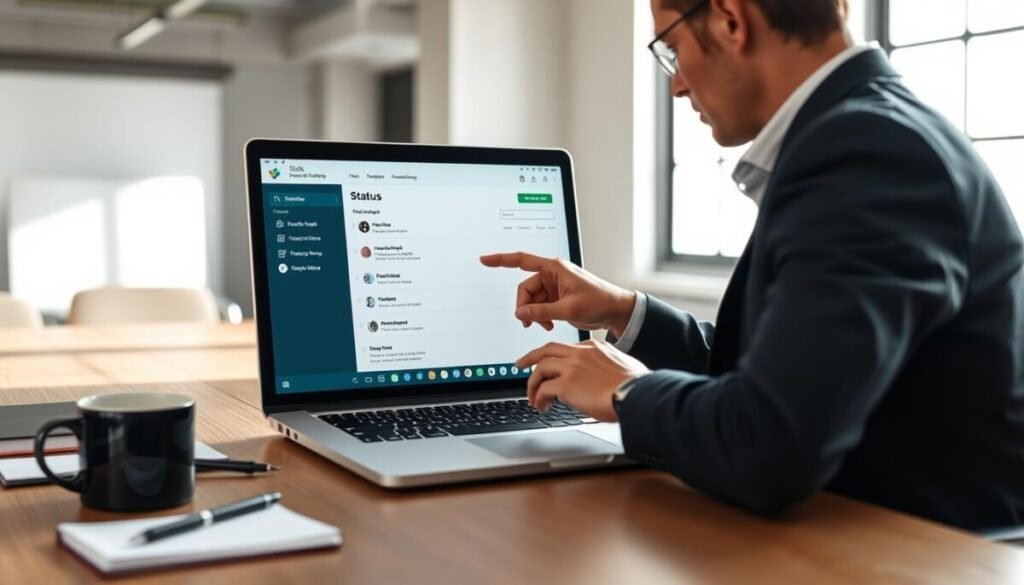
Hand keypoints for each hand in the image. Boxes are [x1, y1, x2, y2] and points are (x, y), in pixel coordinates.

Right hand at [480, 252, 636, 337]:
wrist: (615, 311)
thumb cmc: (599, 302)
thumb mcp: (568, 309)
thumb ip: (541, 311)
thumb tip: (520, 313)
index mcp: (554, 268)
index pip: (521, 260)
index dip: (501, 260)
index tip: (484, 260)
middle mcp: (552, 275)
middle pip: (524, 289)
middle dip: (525, 306)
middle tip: (530, 322)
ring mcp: (553, 287)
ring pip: (530, 300)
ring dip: (534, 314)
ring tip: (544, 325)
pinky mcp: (556, 298)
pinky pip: (539, 306)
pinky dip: (540, 316)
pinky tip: (548, 324)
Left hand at [517, 339, 650, 421]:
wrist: (637, 394)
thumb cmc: (637, 385)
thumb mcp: (624, 366)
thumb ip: (610, 366)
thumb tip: (609, 378)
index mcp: (594, 347)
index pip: (567, 348)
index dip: (555, 357)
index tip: (549, 364)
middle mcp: (579, 354)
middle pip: (546, 350)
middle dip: (530, 357)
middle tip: (520, 365)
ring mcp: (571, 367)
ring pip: (540, 369)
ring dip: (533, 384)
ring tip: (533, 397)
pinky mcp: (566, 385)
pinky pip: (543, 389)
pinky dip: (538, 398)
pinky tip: (542, 406)